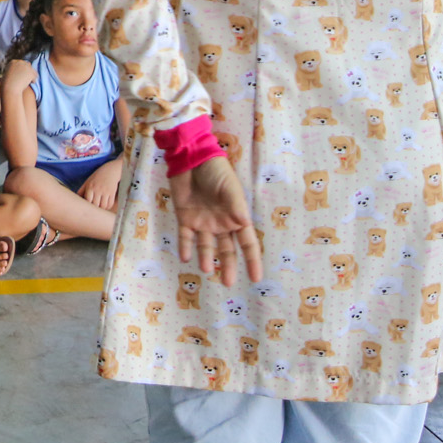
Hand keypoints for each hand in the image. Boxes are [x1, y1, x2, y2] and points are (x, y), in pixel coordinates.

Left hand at [80, 158, 123, 211]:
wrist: (110, 171)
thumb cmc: (97, 177)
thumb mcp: (87, 182)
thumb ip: (81, 190)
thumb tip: (77, 199)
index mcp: (90, 187)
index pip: (88, 200)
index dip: (87, 205)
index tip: (87, 206)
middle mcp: (98, 189)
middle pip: (95, 204)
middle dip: (94, 208)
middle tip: (93, 208)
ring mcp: (106, 191)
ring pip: (103, 206)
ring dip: (101, 208)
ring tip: (99, 207)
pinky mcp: (112, 193)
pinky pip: (110, 204)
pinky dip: (107, 207)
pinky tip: (105, 205)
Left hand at [170, 155, 262, 287]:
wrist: (192, 158)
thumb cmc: (216, 171)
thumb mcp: (229, 187)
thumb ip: (235, 206)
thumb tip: (244, 222)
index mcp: (237, 217)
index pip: (247, 244)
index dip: (252, 260)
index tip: (256, 279)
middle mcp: (221, 224)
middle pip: (227, 250)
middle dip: (228, 266)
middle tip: (227, 283)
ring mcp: (203, 222)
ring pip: (206, 246)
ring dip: (206, 258)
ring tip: (206, 269)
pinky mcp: (185, 218)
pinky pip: (186, 237)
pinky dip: (185, 247)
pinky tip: (185, 257)